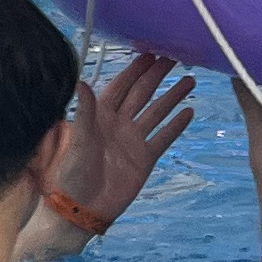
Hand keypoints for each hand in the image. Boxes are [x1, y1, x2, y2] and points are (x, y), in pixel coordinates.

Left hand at [51, 52, 196, 233]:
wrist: (82, 208)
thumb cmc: (71, 174)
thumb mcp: (77, 141)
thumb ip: (84, 113)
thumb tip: (82, 83)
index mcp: (100, 115)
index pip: (121, 86)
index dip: (135, 69)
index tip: (150, 53)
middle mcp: (119, 124)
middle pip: (142, 94)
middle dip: (157, 76)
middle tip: (175, 58)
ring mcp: (133, 140)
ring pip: (157, 112)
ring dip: (172, 96)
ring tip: (189, 79)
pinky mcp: (144, 159)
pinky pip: (163, 138)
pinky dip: (176, 125)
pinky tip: (189, 112)